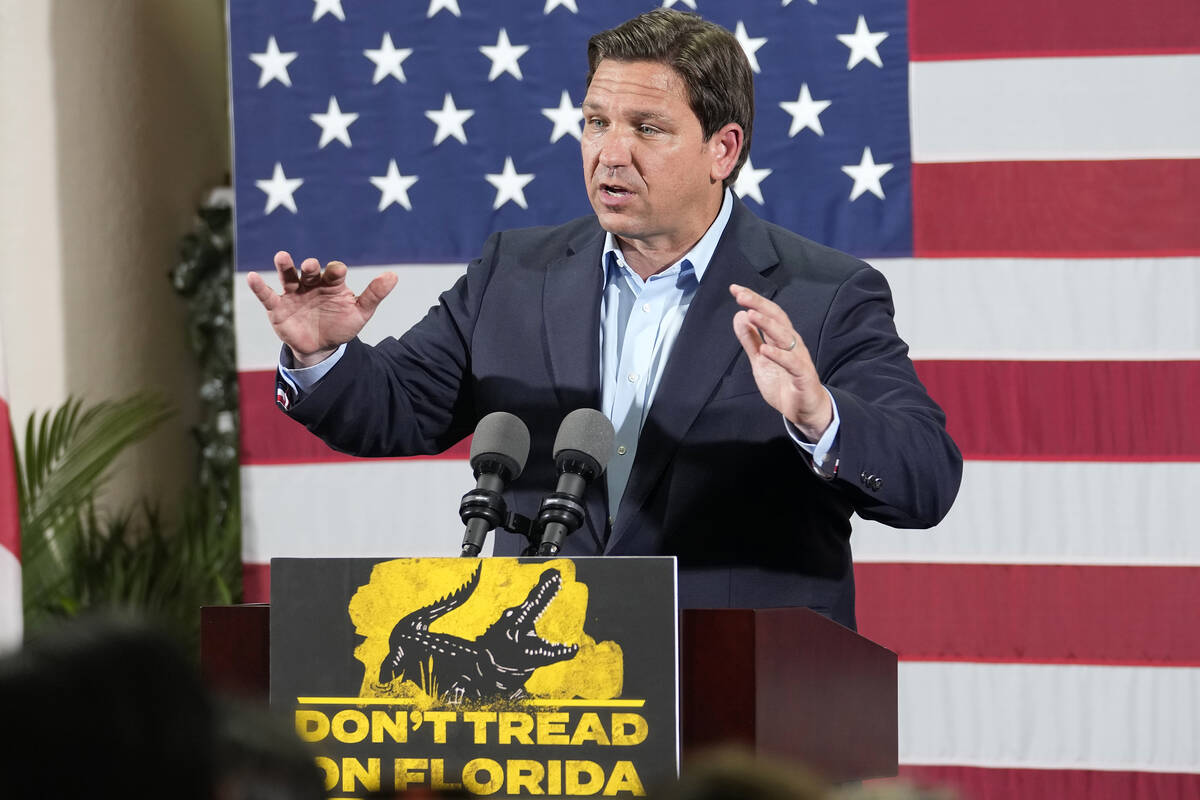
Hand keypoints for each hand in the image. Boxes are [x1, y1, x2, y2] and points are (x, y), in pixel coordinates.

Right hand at [247, 251, 397, 366]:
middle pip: (310, 272)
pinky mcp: (278, 307)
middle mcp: (311, 284)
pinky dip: (259, 286)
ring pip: (288, 277)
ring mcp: (294, 294)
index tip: (338, 271)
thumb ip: (374, 294)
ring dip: (285, 267)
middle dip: (311, 267)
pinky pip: (267, 295)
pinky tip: (251, 277)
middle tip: (312, 264)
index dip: (335, 271)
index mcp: (332, 283)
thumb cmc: (341, 326)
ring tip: (282, 257)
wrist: (322, 348)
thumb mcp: (360, 313)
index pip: (334, 273)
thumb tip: (393, 275)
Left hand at [730, 283, 832, 440]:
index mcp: (781, 338)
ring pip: (785, 336)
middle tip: (741, 295)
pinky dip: (779, 355)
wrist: (804, 410)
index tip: (735, 289)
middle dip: (759, 305)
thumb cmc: (784, 382)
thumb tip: (739, 316)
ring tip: (751, 314)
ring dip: (768, 325)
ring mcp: (798, 358)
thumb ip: (750, 339)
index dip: (753, 300)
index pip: (768, 313)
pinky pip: (791, 363)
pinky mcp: (803, 375)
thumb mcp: (760, 360)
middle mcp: (791, 343)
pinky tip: (765, 349)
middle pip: (777, 318)